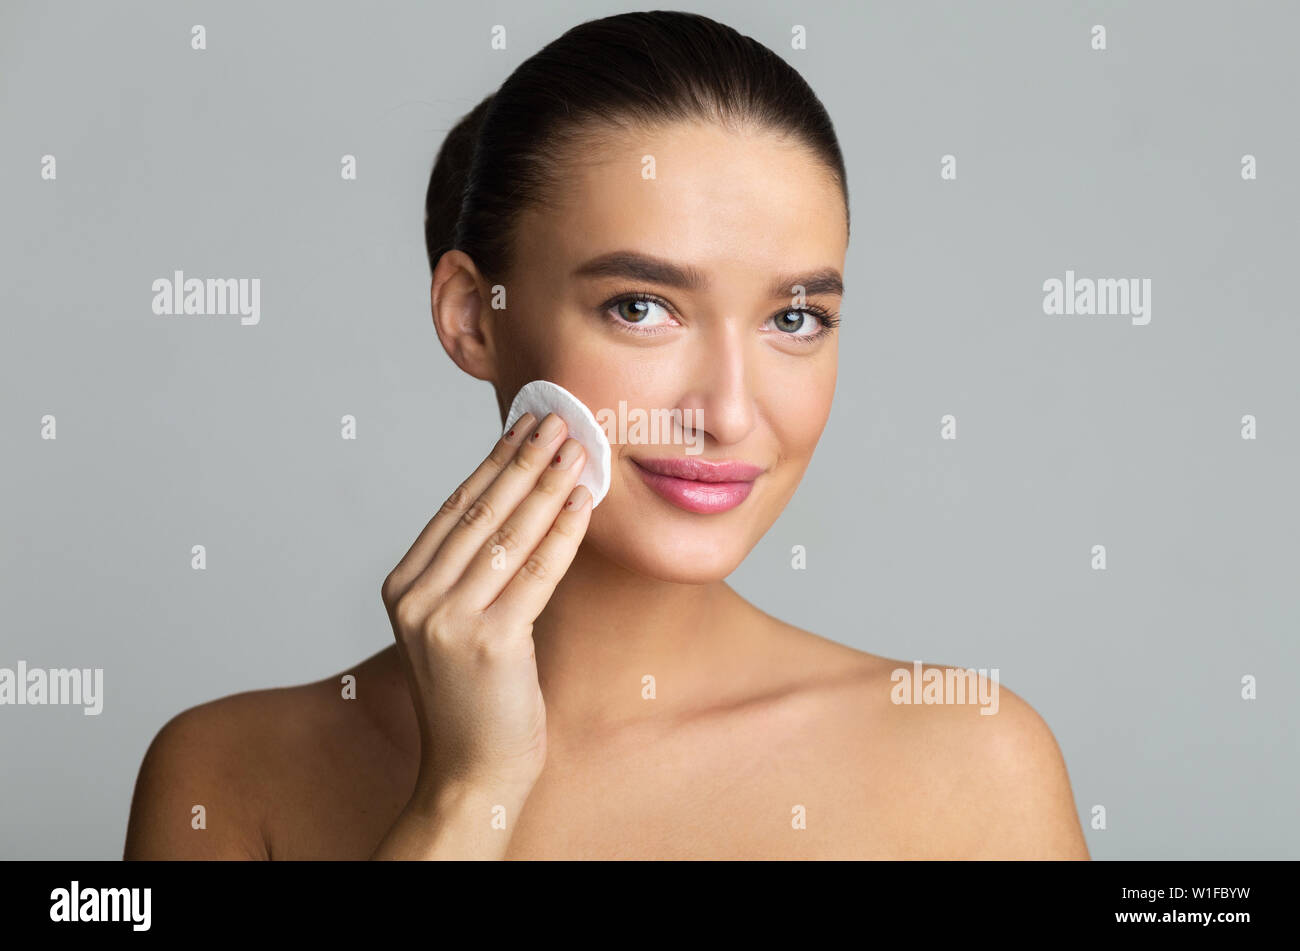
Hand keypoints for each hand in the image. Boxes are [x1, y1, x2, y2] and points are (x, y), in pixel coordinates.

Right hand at [381, 411, 591, 803]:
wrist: (471, 771)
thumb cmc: (475, 696)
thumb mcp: (458, 622)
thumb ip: (475, 569)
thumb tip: (523, 498)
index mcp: (403, 586)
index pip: (456, 507)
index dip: (494, 461)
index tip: (524, 426)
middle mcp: (416, 599)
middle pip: (482, 512)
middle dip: (525, 460)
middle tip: (559, 420)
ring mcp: (448, 621)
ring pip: (509, 534)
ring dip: (549, 484)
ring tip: (578, 449)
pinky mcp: (489, 643)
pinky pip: (536, 572)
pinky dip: (564, 532)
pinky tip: (583, 502)